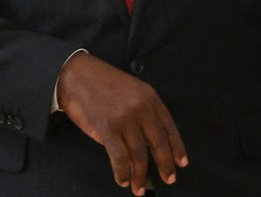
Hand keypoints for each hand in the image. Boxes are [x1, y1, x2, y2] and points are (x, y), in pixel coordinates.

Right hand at [56, 52, 187, 195]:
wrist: (78, 74)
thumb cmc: (104, 83)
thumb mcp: (133, 90)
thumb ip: (144, 112)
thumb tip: (150, 141)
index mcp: (151, 98)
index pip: (169, 127)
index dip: (177, 147)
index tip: (181, 162)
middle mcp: (141, 109)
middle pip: (158, 143)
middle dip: (165, 164)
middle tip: (169, 179)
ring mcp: (125, 119)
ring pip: (139, 154)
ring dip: (140, 175)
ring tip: (140, 188)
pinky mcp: (107, 129)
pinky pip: (119, 156)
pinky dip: (122, 172)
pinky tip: (123, 180)